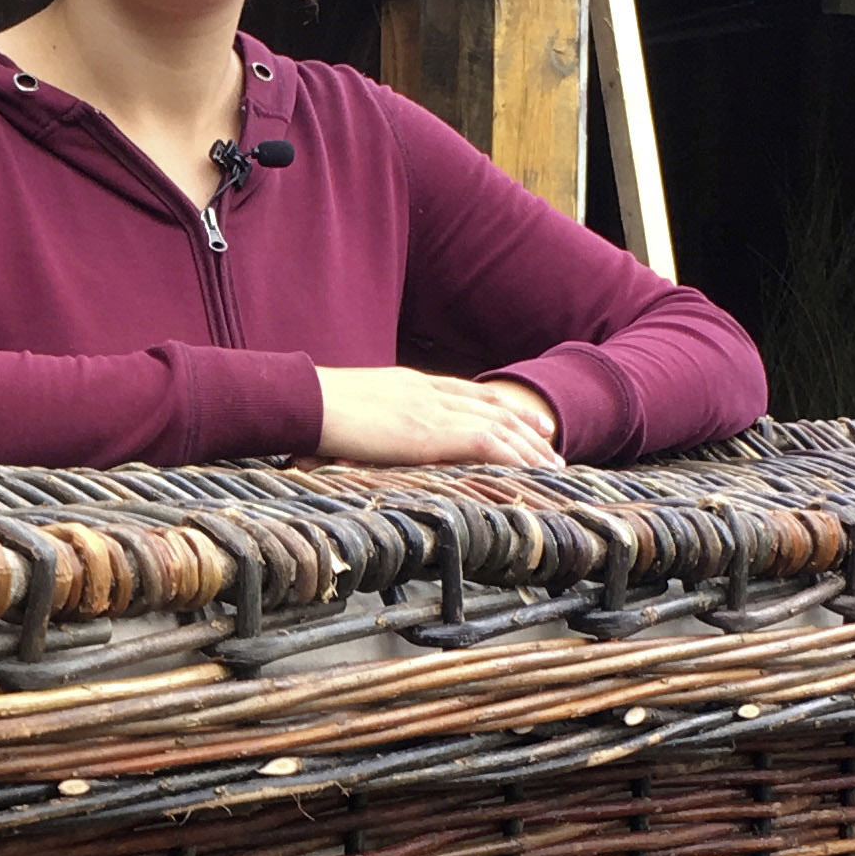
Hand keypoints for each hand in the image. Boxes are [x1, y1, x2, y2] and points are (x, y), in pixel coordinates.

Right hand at [312, 368, 563, 466]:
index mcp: (410, 385)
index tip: (527, 420)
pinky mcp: (428, 433)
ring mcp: (430, 410)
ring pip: (498, 425)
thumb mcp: (348, 412)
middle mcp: (428, 392)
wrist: (302, 399)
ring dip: (529, 447)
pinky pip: (484, 442)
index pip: (468, 393)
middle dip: (526, 429)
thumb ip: (368, 423)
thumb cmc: (310, 409)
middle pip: (491, 408)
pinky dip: (512, 456)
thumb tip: (364, 440)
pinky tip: (529, 470)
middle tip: (552, 448)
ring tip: (552, 466)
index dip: (502, 405)